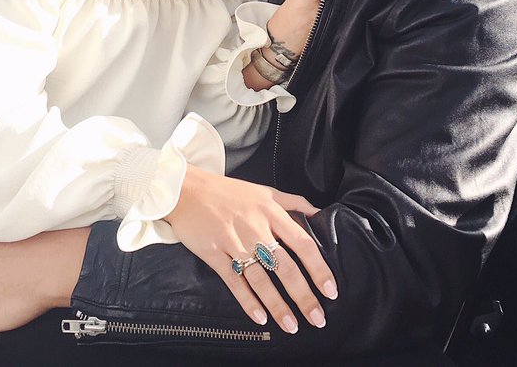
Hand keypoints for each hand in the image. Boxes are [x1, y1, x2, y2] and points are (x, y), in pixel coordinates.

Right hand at [167, 165, 337, 333]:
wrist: (186, 189)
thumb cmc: (228, 192)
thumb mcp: (265, 191)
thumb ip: (294, 203)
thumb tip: (321, 215)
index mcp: (271, 212)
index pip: (303, 243)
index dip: (319, 268)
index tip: (331, 289)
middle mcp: (255, 228)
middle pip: (285, 266)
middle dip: (303, 295)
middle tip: (318, 318)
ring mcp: (234, 242)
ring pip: (260, 278)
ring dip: (278, 305)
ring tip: (292, 325)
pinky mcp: (214, 253)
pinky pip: (233, 281)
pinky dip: (247, 300)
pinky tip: (260, 317)